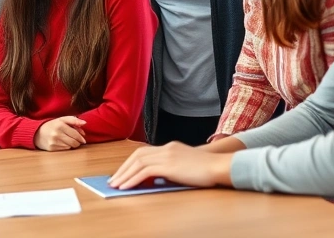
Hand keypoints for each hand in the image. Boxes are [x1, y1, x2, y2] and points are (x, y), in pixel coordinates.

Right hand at [33, 116, 86, 150]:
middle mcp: (56, 134)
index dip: (81, 137)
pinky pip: (64, 149)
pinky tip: (62, 143)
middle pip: (74, 142)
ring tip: (68, 140)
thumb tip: (84, 123)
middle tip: (78, 141)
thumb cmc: (52, 125)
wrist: (37, 133)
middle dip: (78, 142)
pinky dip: (66, 147)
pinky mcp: (51, 148)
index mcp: (60, 125)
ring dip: (72, 144)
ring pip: (70, 146)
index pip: (75, 134)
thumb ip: (74, 120)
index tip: (83, 139)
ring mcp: (53, 142)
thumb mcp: (62, 119)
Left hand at [108, 141, 234, 189]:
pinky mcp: (169, 165)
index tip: (122, 173)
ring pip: (138, 163)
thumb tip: (154, 180)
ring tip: (116, 185)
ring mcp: (167, 155)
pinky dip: (133, 179)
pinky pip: (144, 172)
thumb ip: (170, 170)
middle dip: (123, 168)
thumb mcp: (185, 167)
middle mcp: (166, 148)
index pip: (144, 152)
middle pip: (137, 156)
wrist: (220, 167)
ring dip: (125, 174)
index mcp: (170, 147)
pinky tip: (126, 187)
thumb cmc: (207, 171)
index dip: (131, 163)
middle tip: (114, 180)